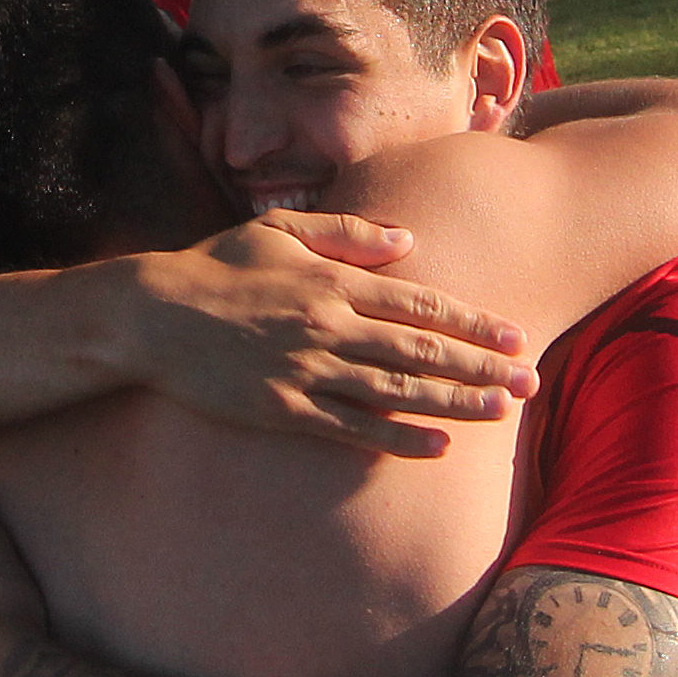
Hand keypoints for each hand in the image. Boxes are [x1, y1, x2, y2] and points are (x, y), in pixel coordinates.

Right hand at [126, 213, 538, 456]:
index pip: (419, 304)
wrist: (148, 316)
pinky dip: (396, 438)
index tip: (514, 337)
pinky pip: (350, 428)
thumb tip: (407, 242)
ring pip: (395, 393)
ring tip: (499, 413)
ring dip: (453, 404)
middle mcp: (326, 326)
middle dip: (481, 369)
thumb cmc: (214, 266)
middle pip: (420, 352)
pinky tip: (437, 447)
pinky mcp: (281, 409)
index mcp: (330, 281)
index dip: (472, 323)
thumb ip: (346, 233)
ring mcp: (304, 371)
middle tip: (530, 383)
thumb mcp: (278, 230)